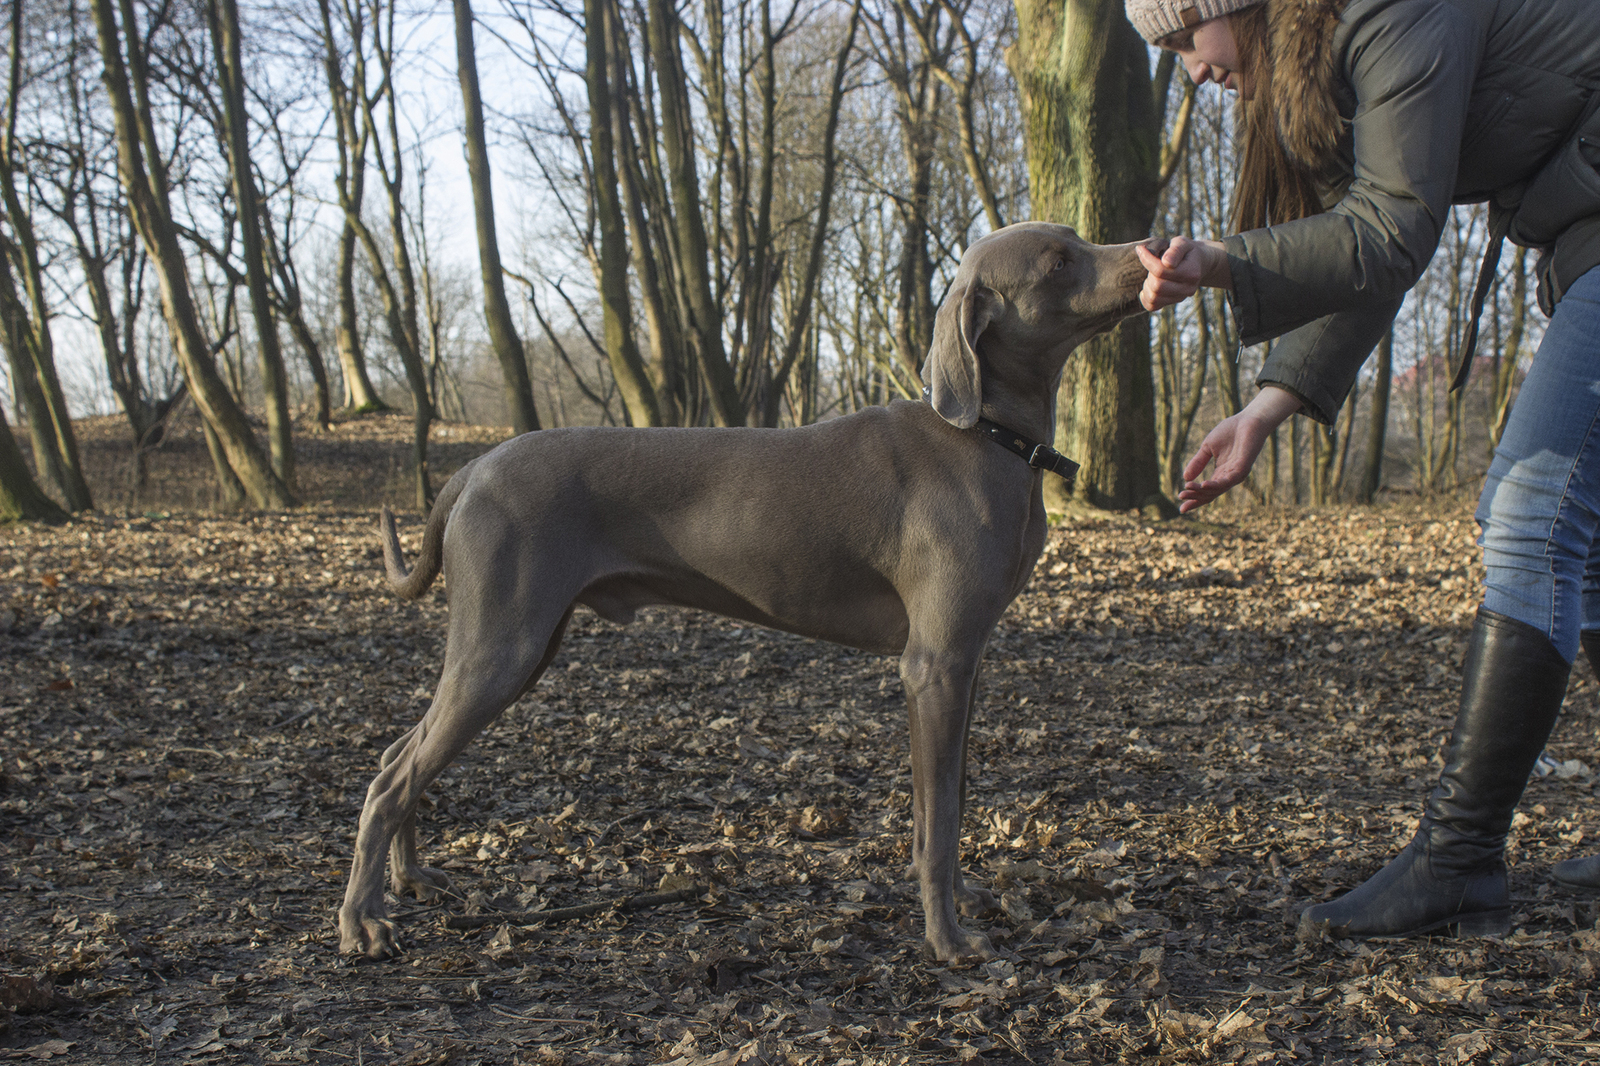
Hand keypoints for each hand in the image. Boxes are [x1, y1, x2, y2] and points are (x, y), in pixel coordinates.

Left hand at [1136, 236, 1229, 312]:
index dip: (1147, 259)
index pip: (1161, 270)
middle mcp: (1188, 288)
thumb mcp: (1182, 243)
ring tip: (1153, 273)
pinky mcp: (1172, 302)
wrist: (1196, 263)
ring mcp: (1181, 297)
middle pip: (1157, 286)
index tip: (1141, 249)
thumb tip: (1167, 262)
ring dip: (1147, 284)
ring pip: (1153, 297)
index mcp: (1191, 272)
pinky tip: (1149, 284)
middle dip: (1149, 273)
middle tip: (1153, 262)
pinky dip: (1145, 296)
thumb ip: (1175, 251)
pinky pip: (1152, 306)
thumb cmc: (1186, 251)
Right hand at [1177, 386, 1301, 512]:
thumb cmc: (1230, 431)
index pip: (1206, 490)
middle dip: (1195, 497)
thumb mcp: (1207, 447)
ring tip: (1187, 489)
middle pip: (1211, 494)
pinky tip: (1204, 484)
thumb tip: (1185, 478)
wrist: (1248, 420)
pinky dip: (1215, 484)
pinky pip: (1228, 481)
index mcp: (1221, 472)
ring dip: (1202, 491)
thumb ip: (1198, 462)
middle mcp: (1229, 477)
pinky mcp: (1243, 469)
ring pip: (1217, 489)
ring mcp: (1236, 474)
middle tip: (1181, 498)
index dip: (1194, 497)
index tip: (1180, 502)